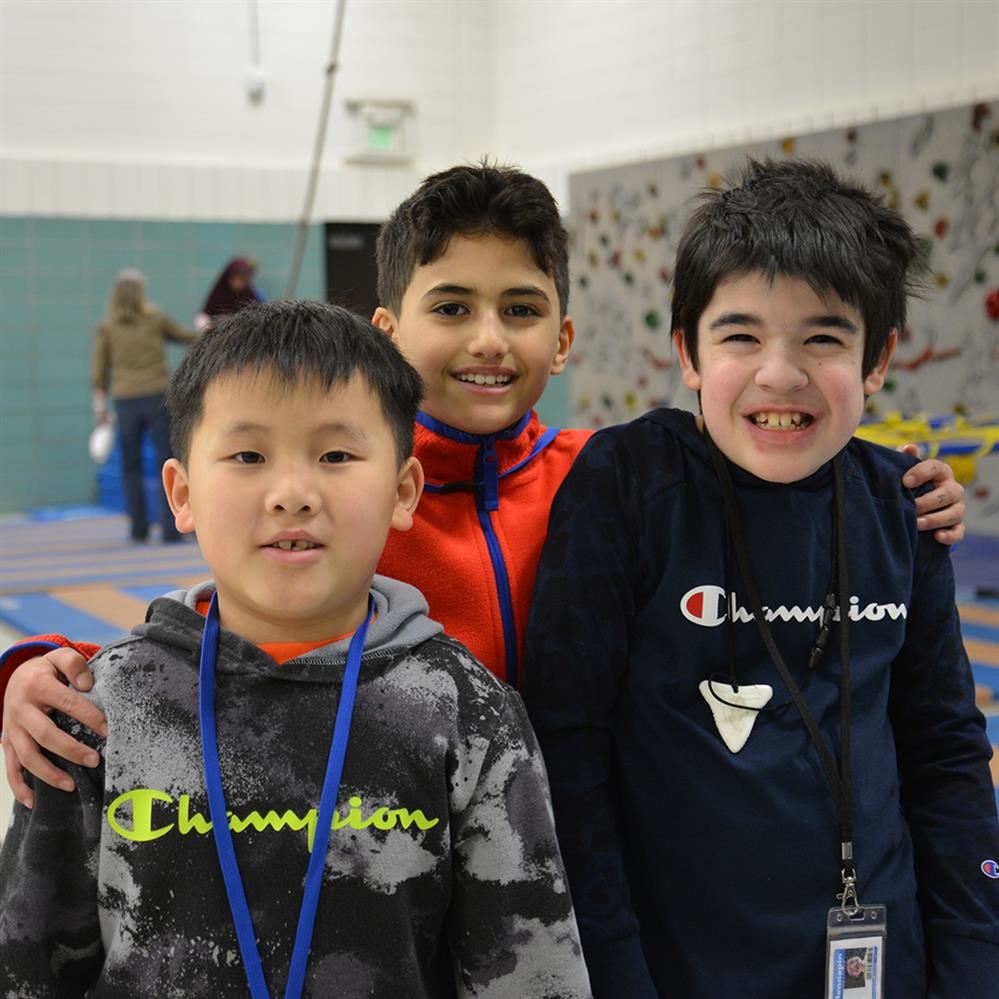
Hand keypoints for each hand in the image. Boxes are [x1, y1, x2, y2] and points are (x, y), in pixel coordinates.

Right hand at [2, 649, 106, 808]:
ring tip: (72, 785)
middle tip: (95, 760)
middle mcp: (21, 710)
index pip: (68, 703)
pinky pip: (10, 768)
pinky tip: (33, 802)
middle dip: (71, 750)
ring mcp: (11, 730)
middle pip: (46, 735)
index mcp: (37, 686)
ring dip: (48, 773)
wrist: (16, 676)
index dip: (90, 717)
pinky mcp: (7, 743)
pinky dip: (19, 787)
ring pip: (26, 756)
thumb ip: (74, 664)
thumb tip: (87, 685)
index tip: (109, 730)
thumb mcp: (59, 657)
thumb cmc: (47, 670)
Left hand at [899, 447, 965, 544]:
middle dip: (929, 501)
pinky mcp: (956, 526)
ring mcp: (956, 508)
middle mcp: (952, 488)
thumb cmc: (908, 486)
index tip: (905, 482)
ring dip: (936, 519)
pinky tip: (937, 536)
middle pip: (948, 493)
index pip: (936, 467)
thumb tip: (909, 447)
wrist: (913, 510)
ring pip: (955, 513)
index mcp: (940, 472)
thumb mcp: (904, 472)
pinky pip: (959, 531)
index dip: (921, 473)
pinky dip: (950, 535)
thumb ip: (905, 459)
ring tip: (917, 523)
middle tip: (912, 507)